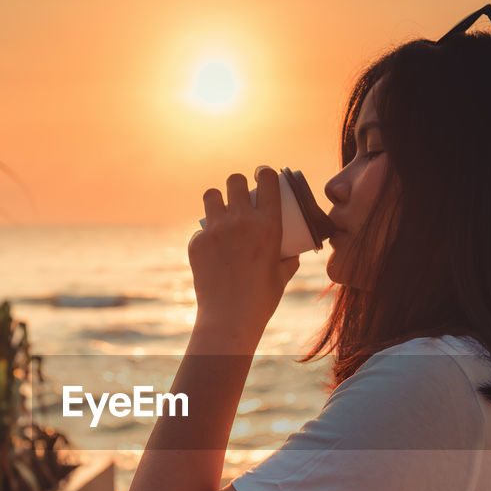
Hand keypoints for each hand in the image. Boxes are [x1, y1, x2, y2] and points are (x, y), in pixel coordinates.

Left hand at [188, 166, 299, 338]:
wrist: (229, 319)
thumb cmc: (262, 299)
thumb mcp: (283, 275)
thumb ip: (289, 257)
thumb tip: (293, 250)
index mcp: (268, 224)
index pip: (266, 180)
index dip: (264, 172)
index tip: (262, 175)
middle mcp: (241, 221)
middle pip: (234, 180)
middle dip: (237, 184)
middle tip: (239, 194)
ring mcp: (216, 230)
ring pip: (211, 195)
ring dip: (217, 200)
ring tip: (220, 211)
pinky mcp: (197, 243)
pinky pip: (200, 230)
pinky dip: (206, 237)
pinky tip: (211, 251)